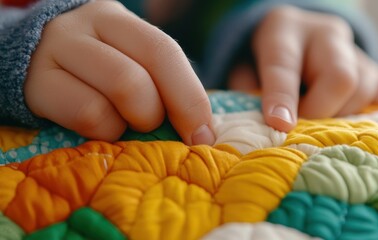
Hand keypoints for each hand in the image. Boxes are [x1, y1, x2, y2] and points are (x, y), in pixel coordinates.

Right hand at [24, 0, 214, 144]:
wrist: (39, 61)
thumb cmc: (99, 70)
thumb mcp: (130, 62)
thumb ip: (163, 85)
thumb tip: (202, 131)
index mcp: (119, 20)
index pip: (164, 51)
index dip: (190, 98)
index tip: (203, 134)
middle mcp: (85, 27)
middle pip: (137, 77)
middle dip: (156, 114)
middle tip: (152, 125)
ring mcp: (57, 52)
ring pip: (115, 91)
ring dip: (130, 123)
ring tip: (123, 123)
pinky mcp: (38, 85)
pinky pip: (87, 114)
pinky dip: (104, 131)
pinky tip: (102, 127)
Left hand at [228, 6, 377, 131]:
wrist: (291, 37)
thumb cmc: (262, 58)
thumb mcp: (243, 69)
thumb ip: (246, 92)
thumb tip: (263, 123)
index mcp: (283, 29)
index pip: (284, 65)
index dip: (281, 98)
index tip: (280, 125)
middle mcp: (323, 32)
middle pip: (341, 77)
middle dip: (321, 111)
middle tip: (301, 122)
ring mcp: (352, 46)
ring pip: (365, 88)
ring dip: (340, 114)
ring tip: (316, 113)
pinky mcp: (370, 62)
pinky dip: (365, 109)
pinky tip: (343, 109)